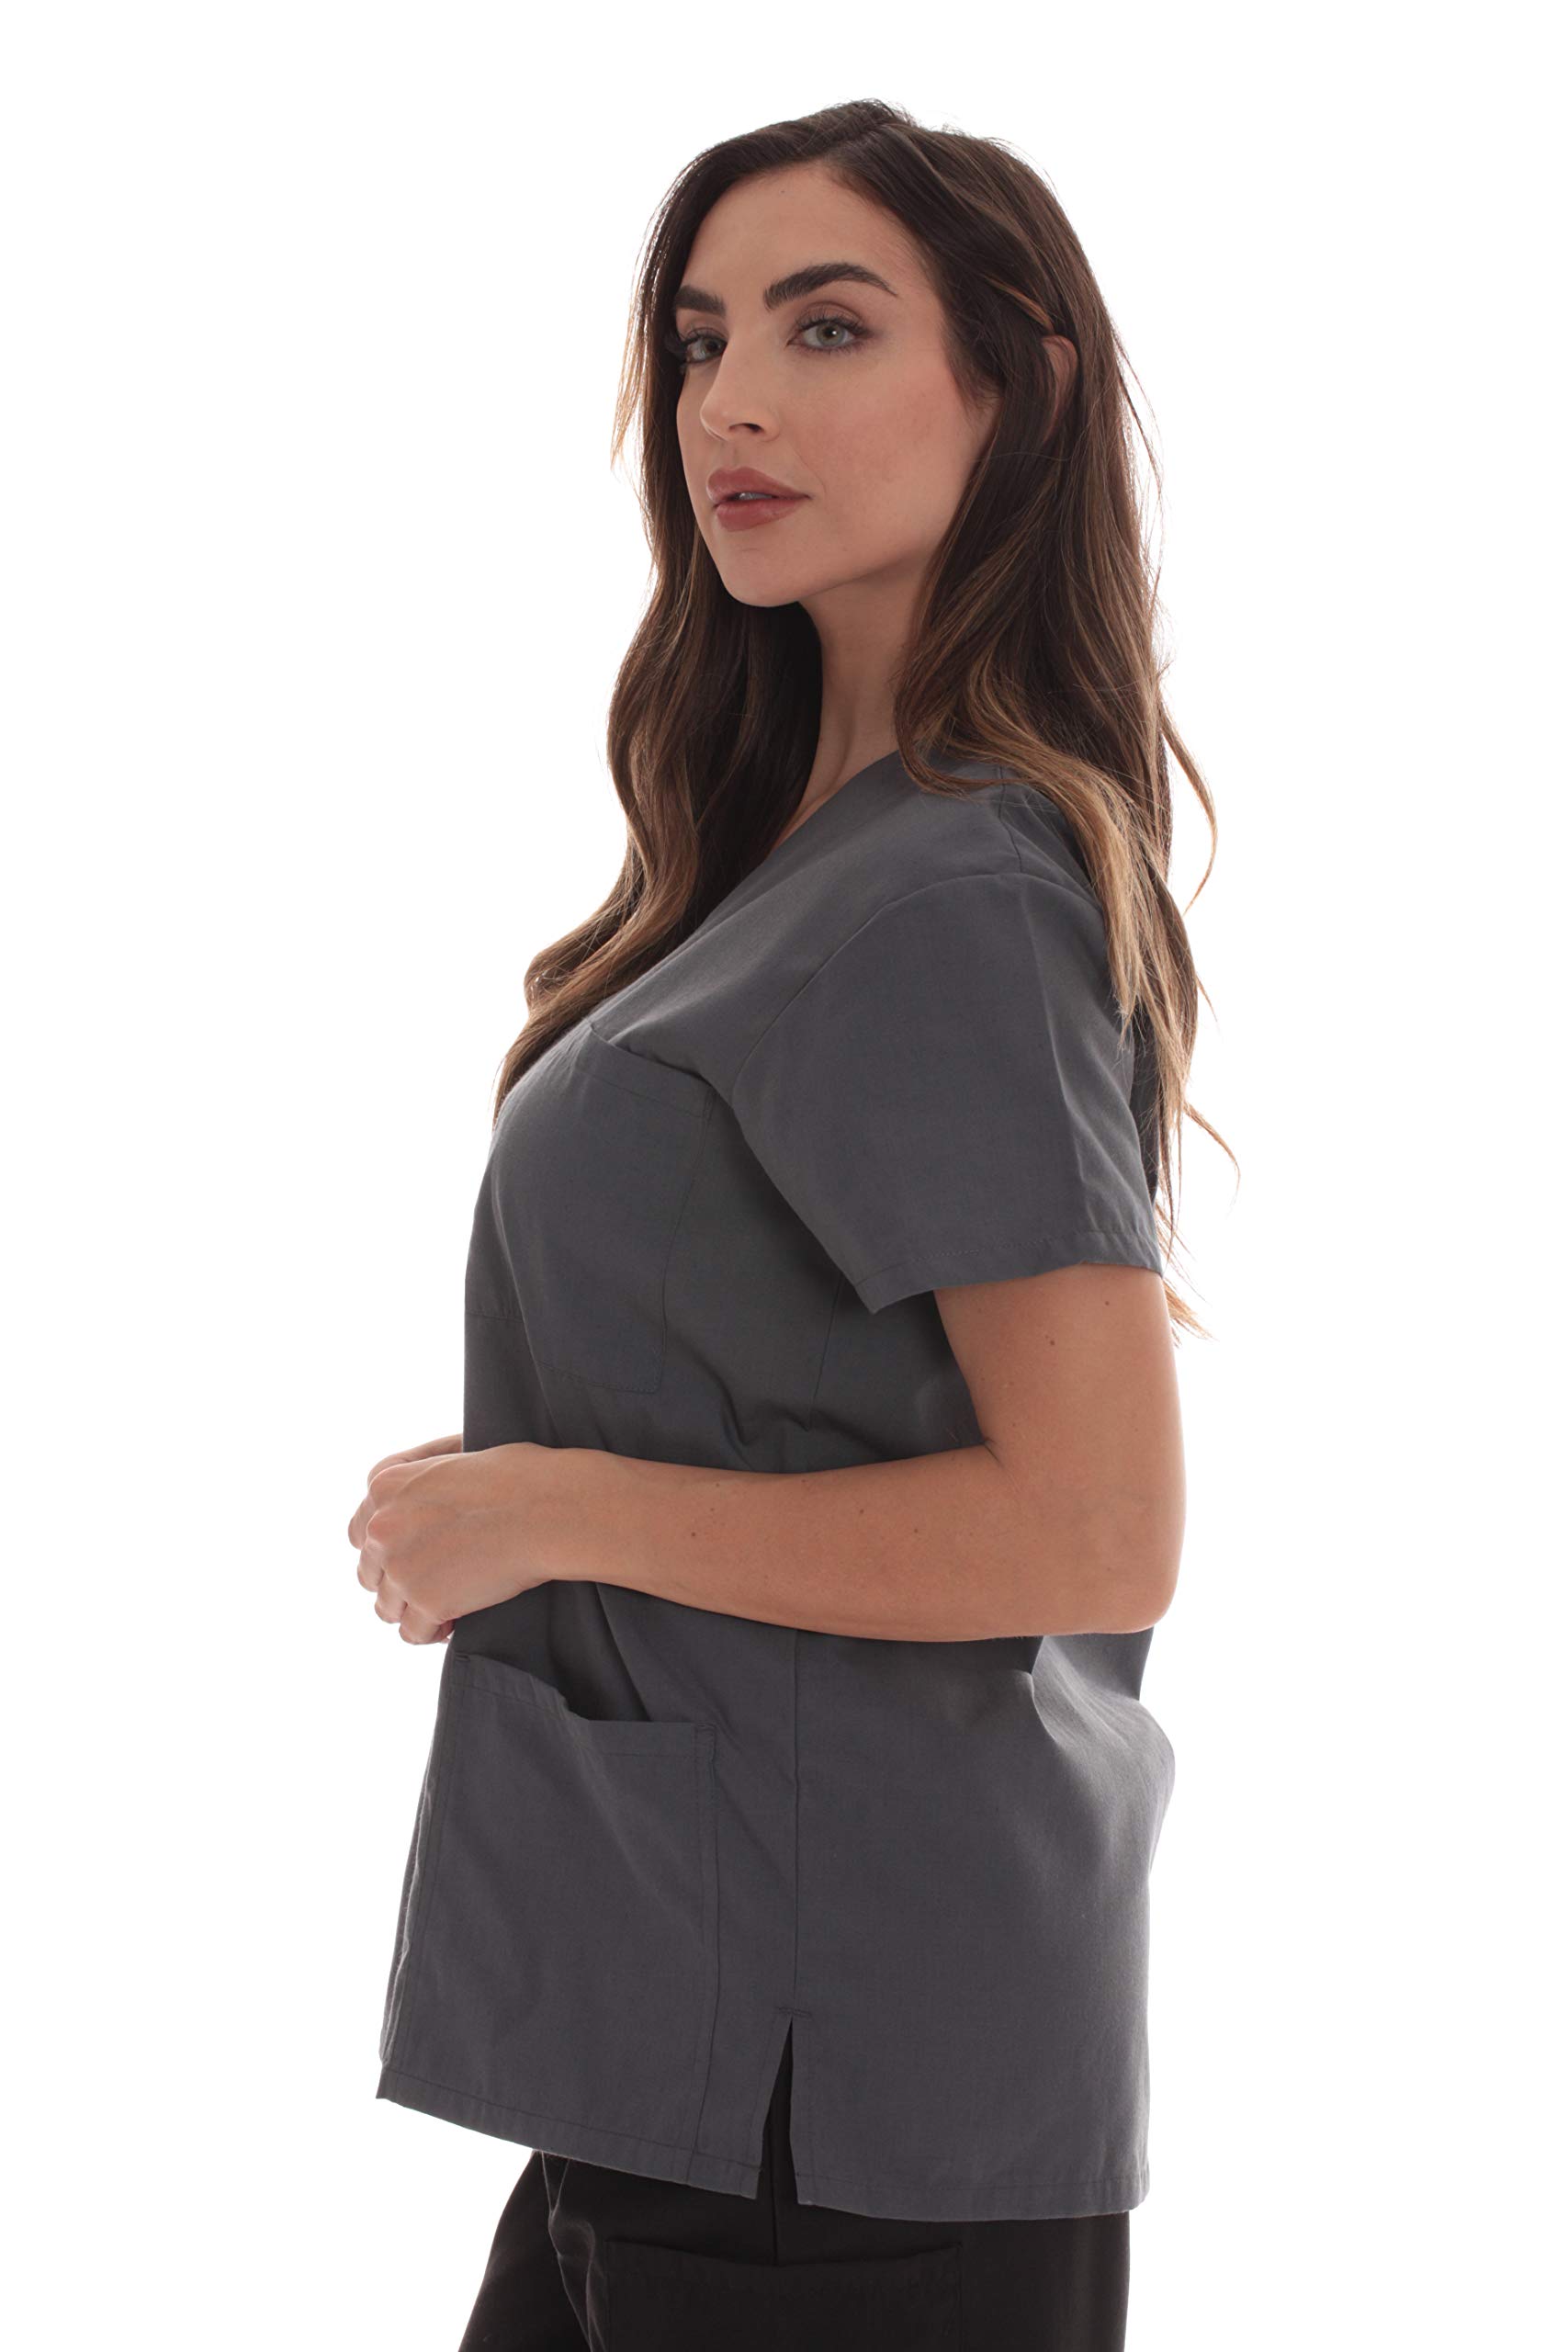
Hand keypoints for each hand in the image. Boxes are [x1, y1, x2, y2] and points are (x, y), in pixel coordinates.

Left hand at [349, 1439, 567, 1642]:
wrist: (549, 1508)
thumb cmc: (518, 1476)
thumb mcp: (456, 1453)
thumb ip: (422, 1473)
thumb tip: (418, 1494)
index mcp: (386, 1485)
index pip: (361, 1529)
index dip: (387, 1546)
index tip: (413, 1553)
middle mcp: (382, 1527)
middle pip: (370, 1571)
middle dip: (398, 1578)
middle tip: (435, 1579)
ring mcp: (401, 1568)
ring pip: (387, 1606)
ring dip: (413, 1608)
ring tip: (446, 1605)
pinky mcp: (428, 1603)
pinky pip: (413, 1633)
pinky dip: (432, 1632)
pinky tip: (454, 1622)